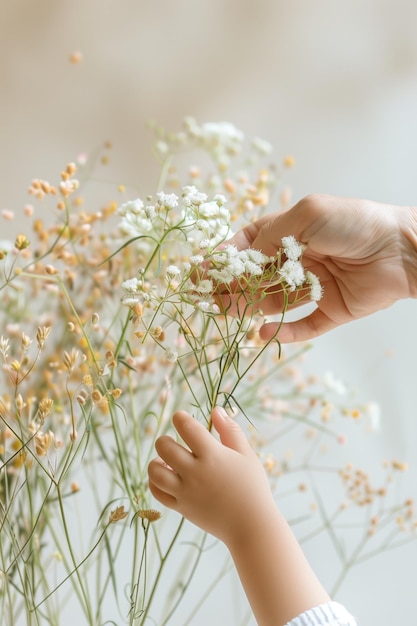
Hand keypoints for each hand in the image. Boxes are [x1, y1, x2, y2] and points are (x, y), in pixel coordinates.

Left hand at [148, 409, 330, 624]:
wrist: (252, 526)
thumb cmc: (253, 487)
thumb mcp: (246, 455)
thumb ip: (230, 431)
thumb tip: (216, 410)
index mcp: (213, 455)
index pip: (187, 427)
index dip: (180, 418)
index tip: (181, 418)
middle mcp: (196, 472)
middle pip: (164, 447)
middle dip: (165, 439)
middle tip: (175, 442)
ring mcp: (186, 492)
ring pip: (155, 471)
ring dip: (156, 461)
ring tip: (166, 460)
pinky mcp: (181, 508)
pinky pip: (157, 492)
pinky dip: (154, 481)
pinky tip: (164, 475)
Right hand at [223, 194, 416, 341]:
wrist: (402, 249)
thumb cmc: (355, 222)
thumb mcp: (307, 215)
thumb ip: (271, 236)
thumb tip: (244, 258)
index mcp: (291, 233)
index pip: (249, 246)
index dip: (226, 258)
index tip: (204, 270)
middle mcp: (298, 260)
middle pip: (255, 277)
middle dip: (230, 286)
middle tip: (206, 297)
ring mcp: (313, 287)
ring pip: (272, 303)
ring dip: (247, 308)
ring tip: (224, 314)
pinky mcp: (330, 311)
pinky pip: (302, 327)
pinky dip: (283, 333)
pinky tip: (263, 334)